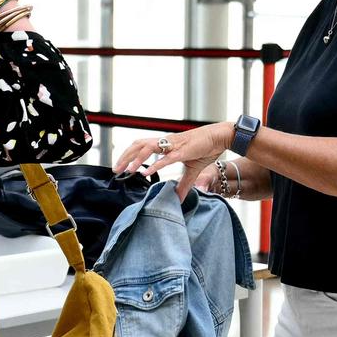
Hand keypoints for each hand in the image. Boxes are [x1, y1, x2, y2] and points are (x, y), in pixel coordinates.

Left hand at [113, 122, 234, 199]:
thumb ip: (184, 184)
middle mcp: (166, 142)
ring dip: (135, 159)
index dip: (129, 155)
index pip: (141, 146)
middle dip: (125, 156)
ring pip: (148, 148)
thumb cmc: (205, 149)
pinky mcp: (183, 151)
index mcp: (166, 144)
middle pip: (139, 145)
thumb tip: (179, 199)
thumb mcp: (192, 170)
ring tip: (127, 170)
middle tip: (116, 170)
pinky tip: (145, 172)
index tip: (120, 166)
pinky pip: (165, 158)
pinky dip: (154, 165)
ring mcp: (173, 145)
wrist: (220, 137)